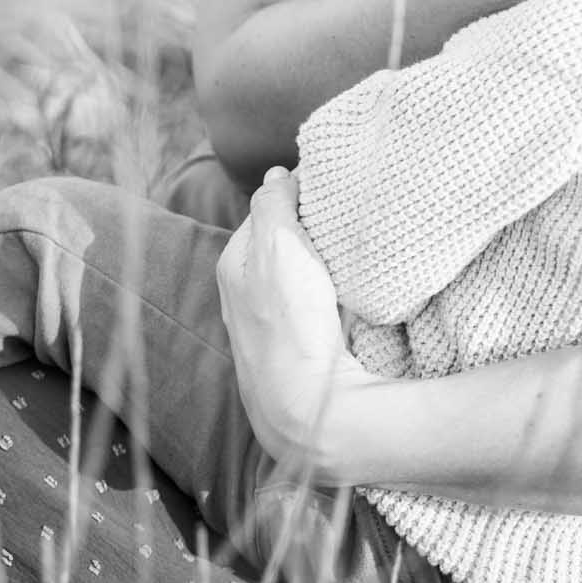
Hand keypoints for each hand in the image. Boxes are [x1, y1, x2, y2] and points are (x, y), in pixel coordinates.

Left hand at [215, 166, 373, 478]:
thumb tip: (277, 173)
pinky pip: (307, 307)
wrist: (308, 409)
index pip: (265, 211)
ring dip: (318, 266)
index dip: (297, 198)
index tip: (329, 193)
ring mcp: (265, 326)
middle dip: (307, 232)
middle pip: (280, 244)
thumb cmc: (289, 325)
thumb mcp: (278, 247)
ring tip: (348, 258)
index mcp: (233, 264)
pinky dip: (325, 296)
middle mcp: (241, 294)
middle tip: (343, 223)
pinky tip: (345, 299)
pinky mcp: (291, 350)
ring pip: (295, 277)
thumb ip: (273, 204)